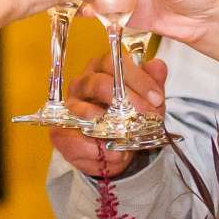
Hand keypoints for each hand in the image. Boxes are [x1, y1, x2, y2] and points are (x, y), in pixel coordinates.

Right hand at [49, 54, 168, 177]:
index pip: (115, 63)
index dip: (138, 80)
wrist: (116, 149)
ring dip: (111, 127)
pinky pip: (76, 139)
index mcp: (102, 68)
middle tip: (147, 117)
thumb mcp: (147, 100)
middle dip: (128, 101)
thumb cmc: (130, 116)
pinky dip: (99, 149)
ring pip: (85, 111)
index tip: (157, 99)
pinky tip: (115, 155)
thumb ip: (153, 82)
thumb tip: (157, 65)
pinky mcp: (60, 132)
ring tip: (130, 139)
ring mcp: (69, 107)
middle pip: (100, 83)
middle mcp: (82, 83)